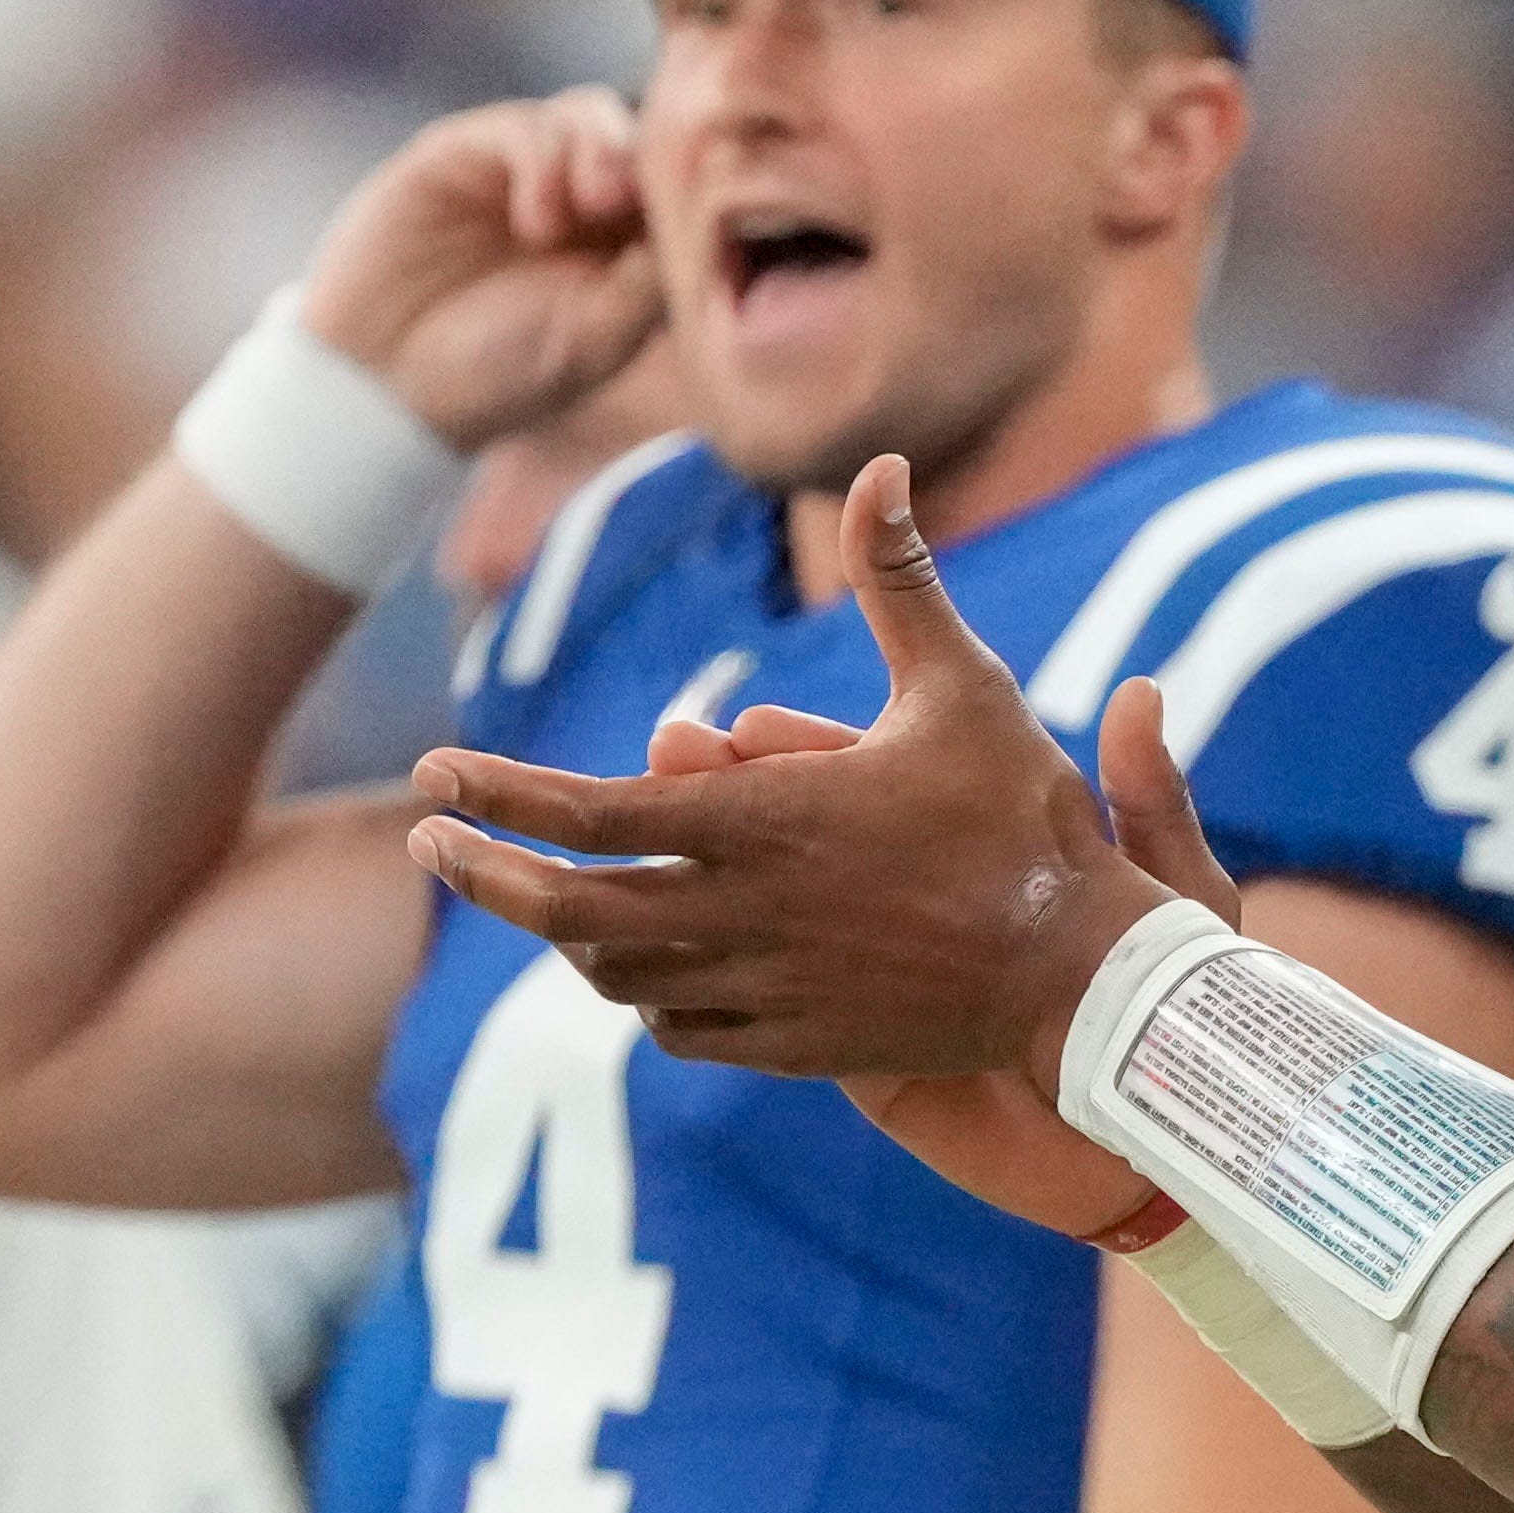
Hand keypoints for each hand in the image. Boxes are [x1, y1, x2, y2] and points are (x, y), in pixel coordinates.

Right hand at [296, 87, 667, 448]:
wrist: (384, 382)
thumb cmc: (498, 376)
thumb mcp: (594, 341)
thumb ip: (649, 283)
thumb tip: (699, 226)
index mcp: (628, 242)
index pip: (681, 187)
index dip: (694, 191)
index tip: (693, 224)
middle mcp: (582, 198)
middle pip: (644, 135)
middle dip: (651, 157)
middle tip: (632, 203)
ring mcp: (524, 169)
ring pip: (590, 115)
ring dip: (603, 150)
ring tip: (594, 208)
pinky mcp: (465, 152)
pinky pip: (522, 126)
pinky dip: (543, 158)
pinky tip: (536, 220)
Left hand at [407, 456, 1237, 1100]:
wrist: (1082, 974)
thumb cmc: (1027, 819)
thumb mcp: (964, 685)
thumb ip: (899, 579)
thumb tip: (882, 464)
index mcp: (768, 820)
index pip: (591, 812)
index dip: (498, 794)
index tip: (431, 776)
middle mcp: (746, 913)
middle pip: (567, 911)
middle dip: (484, 875)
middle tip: (431, 845)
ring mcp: (766, 990)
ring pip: (617, 976)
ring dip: (567, 934)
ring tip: (539, 892)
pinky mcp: (795, 1048)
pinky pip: (681, 1030)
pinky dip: (645, 996)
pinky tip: (641, 970)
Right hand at [634, 702, 1212, 1243]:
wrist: (1144, 1109)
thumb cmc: (1158, 992)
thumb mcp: (1176, 888)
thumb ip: (1149, 800)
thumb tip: (1143, 694)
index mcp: (967, 849)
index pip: (868, 780)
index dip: (806, 752)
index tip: (751, 729)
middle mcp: (903, 904)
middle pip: (791, 837)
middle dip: (729, 798)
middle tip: (675, 758)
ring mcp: (864, 977)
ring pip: (757, 912)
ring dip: (700, 879)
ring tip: (656, 838)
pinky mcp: (845, 1053)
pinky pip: (750, 1009)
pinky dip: (703, 980)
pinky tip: (665, 956)